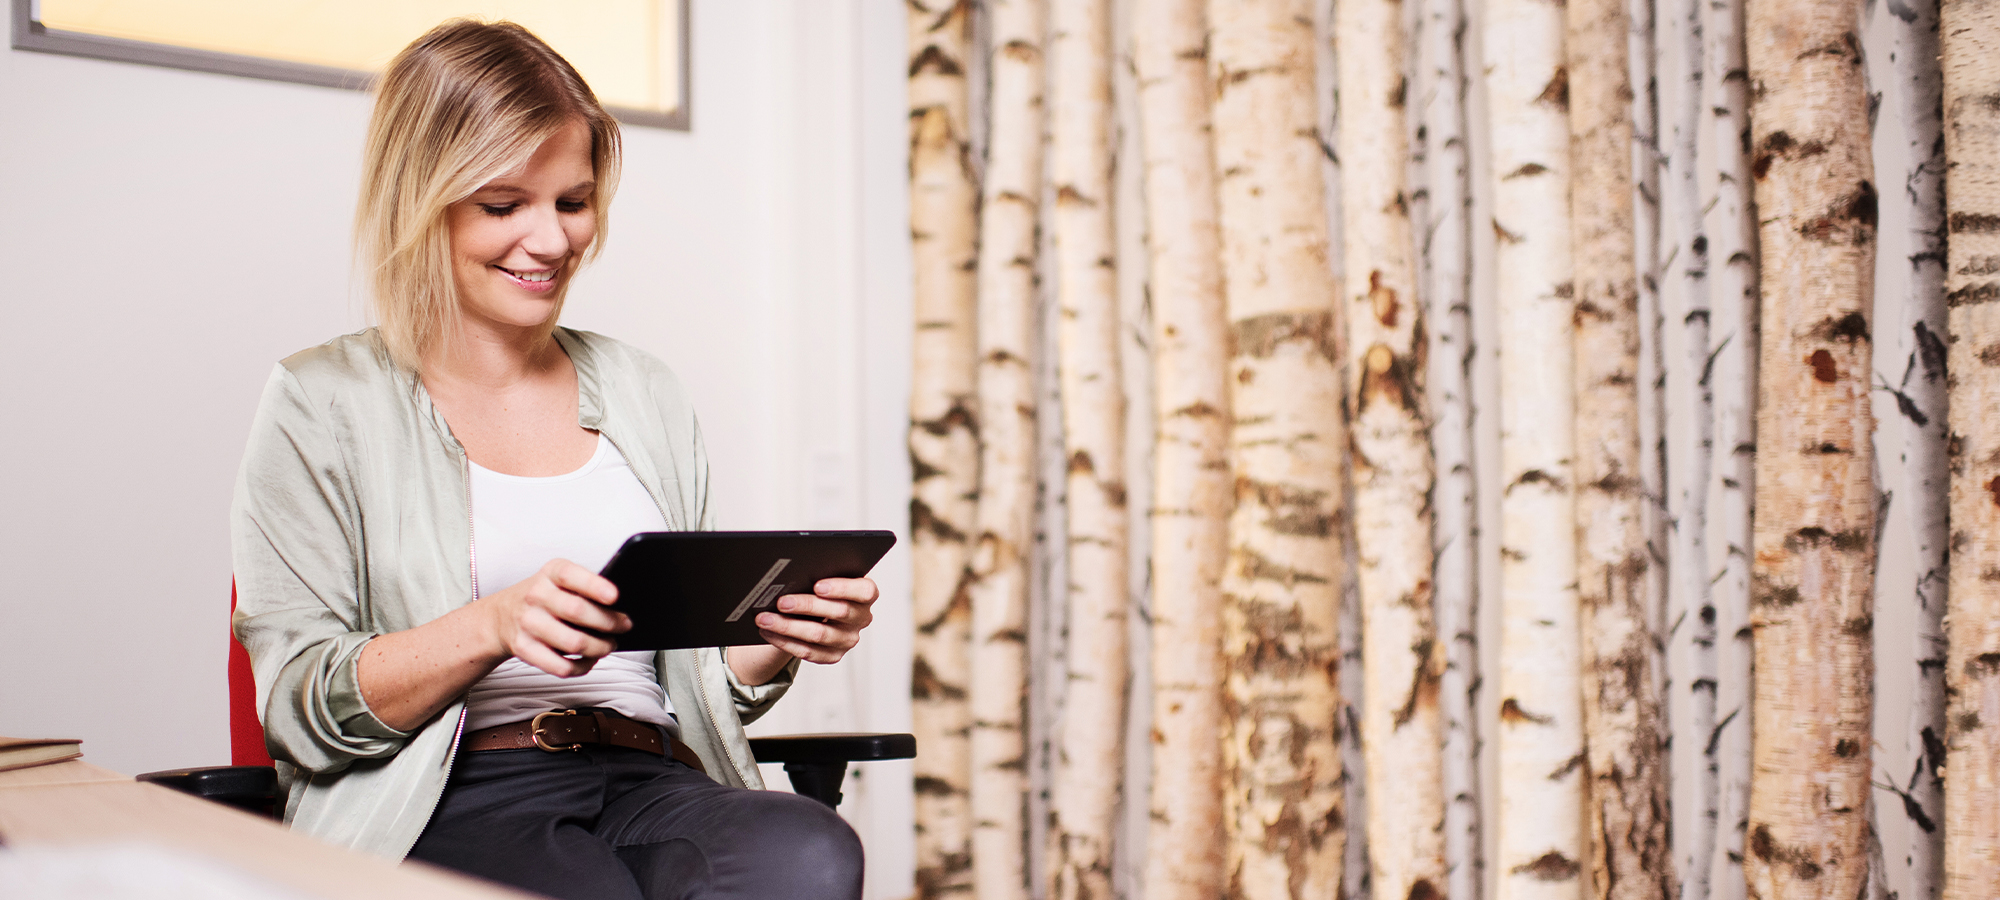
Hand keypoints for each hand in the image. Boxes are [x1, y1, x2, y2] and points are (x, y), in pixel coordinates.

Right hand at [478, 559, 629, 676]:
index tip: (614, 596)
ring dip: (600, 647)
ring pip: (573, 643)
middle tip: (624, 626)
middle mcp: (536, 596)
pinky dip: (582, 667)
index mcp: (550, 573)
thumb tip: (619, 609)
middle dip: (609, 622)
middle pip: (577, 612)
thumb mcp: (559, 580)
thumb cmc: (543, 598)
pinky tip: (589, 659)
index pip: (570, 575)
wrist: (501, 616)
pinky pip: (561, 666)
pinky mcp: (525, 649)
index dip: (594, 586)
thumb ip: (585, 587)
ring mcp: (529, 624)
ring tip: (609, 645)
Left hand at [728, 577, 877, 686]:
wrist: (816, 611)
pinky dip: (784, 641)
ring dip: (788, 626)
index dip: (843, 588)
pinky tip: (768, 631)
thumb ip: (819, 572)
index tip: (818, 585)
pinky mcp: (832, 655)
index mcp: (865, 594)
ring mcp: (848, 640)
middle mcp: (861, 618)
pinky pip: (808, 652)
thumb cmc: (820, 587)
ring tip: (765, 618)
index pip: (865, 591)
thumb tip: (791, 573)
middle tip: (781, 601)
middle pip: (839, 612)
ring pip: (819, 635)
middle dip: (806, 605)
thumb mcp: (825, 575)